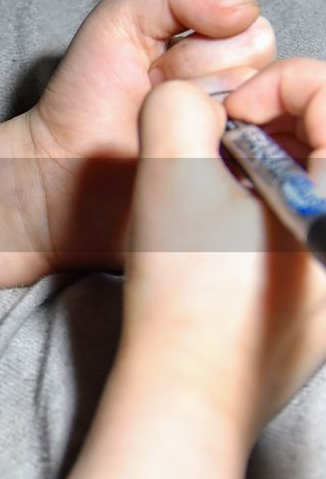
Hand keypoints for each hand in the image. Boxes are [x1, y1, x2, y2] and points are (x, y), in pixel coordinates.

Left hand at [10, 0, 276, 266]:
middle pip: (257, 70)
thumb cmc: (87, 95)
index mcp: (229, 53)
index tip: (152, 67)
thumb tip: (242, 8)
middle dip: (193, 78)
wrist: (59, 166)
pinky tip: (171, 153)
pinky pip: (252, 157)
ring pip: (254, 110)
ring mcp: (243, 143)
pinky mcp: (233, 184)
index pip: (252, 33)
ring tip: (156, 123)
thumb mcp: (119, 19)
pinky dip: (207, 151)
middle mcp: (246, 98)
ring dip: (193, 116)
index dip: (195, 47)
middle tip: (151, 95)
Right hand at [57, 71, 325, 478]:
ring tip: (217, 187)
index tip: (226, 116)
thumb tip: (192, 102)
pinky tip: (229, 232)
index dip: (274, 85)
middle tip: (217, 145)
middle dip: (275, 124)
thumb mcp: (167, 180)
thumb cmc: (184, 296)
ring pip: (321, 183)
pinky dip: (277, 209)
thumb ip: (176, 111)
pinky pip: (313, 226)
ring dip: (273, 165)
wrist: (187, 393)